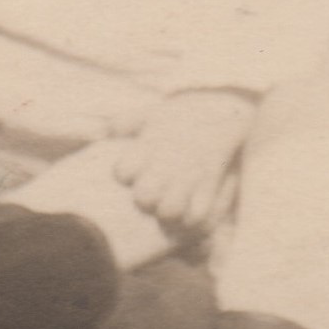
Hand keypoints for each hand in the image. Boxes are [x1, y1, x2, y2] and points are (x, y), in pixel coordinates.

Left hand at [119, 89, 255, 234]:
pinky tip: (190, 208)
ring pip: (169, 212)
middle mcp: (167, 163)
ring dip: (167, 212)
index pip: (123, 171)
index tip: (132, 169)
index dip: (125, 174)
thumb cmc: (183, 115)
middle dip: (145, 200)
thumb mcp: (152, 113)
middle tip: (153, 194)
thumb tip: (105, 130)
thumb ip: (125, 123)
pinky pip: (198, 215)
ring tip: (171, 205)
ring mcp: (190, 175)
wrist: (223, 111)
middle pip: (144, 198)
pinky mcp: (210, 184)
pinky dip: (192, 218)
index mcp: (149, 145)